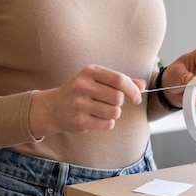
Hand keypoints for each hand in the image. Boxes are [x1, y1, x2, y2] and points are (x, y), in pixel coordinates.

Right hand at [29, 65, 145, 137]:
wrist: (53, 108)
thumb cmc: (81, 92)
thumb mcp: (97, 80)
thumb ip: (121, 82)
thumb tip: (143, 85)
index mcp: (90, 72)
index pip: (119, 80)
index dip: (133, 90)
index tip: (136, 98)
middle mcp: (83, 85)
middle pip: (118, 98)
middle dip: (120, 103)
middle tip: (111, 103)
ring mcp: (79, 103)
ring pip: (114, 112)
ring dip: (114, 114)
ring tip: (103, 111)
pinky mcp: (79, 120)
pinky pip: (107, 124)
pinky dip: (107, 123)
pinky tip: (97, 119)